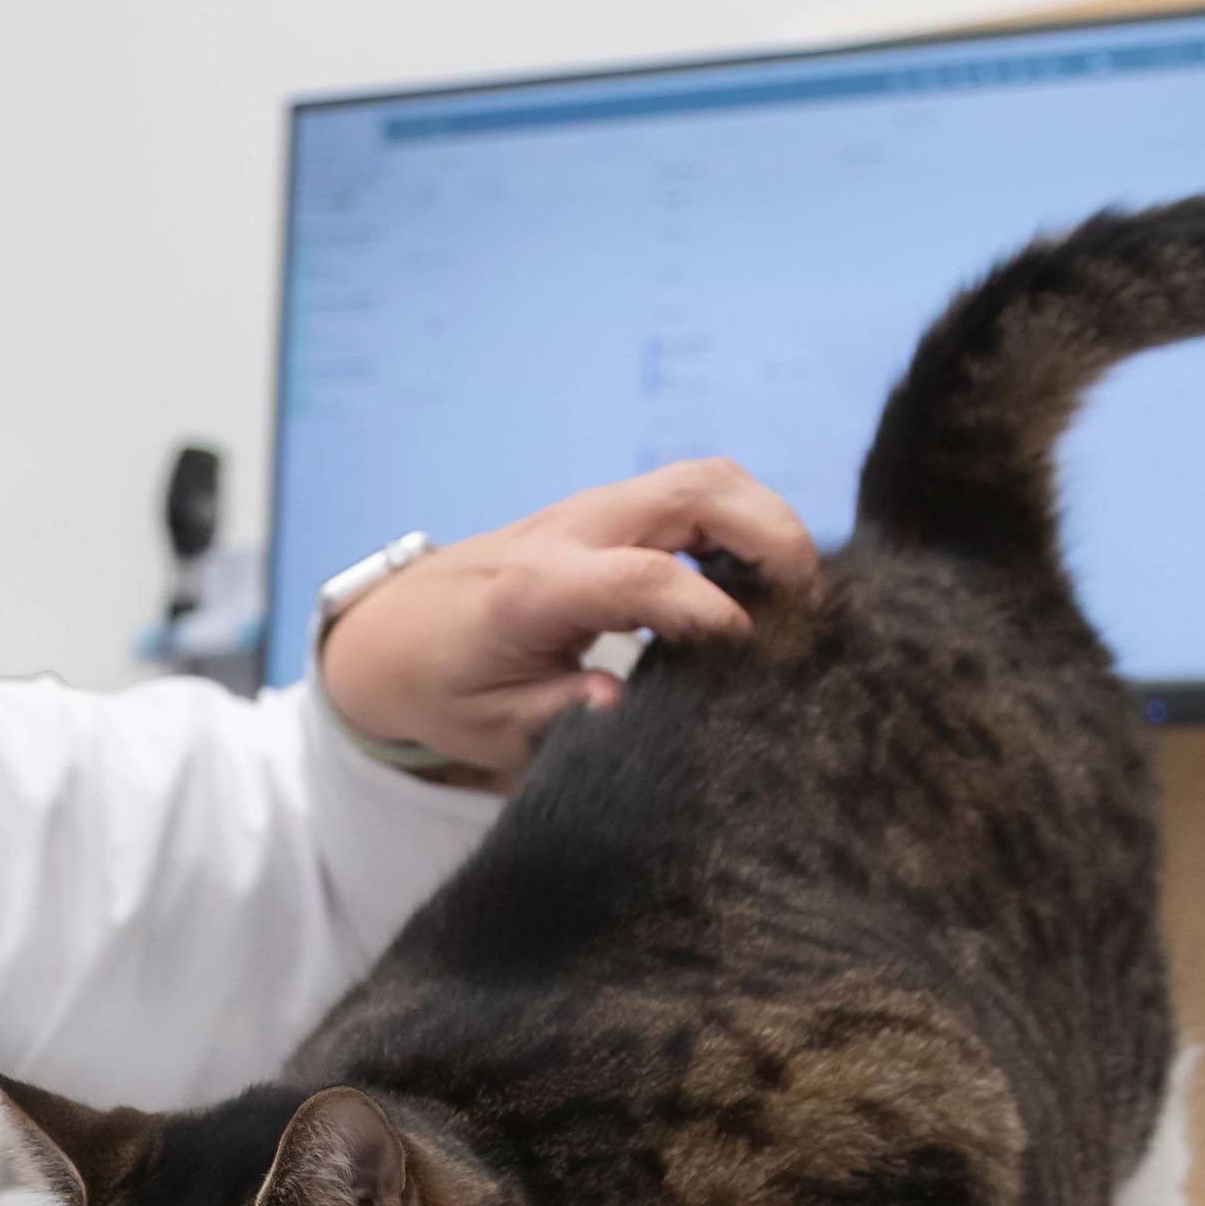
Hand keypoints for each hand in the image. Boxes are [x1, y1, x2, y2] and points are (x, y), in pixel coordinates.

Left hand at [314, 459, 818, 785]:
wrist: (392, 630)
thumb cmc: (442, 684)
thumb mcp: (485, 726)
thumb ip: (553, 714)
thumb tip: (617, 702)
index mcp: (536, 588)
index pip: (644, 576)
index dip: (711, 610)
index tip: (754, 651)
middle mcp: (571, 533)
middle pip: (694, 491)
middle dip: (771, 534)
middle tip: (812, 603)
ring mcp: (593, 513)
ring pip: (703, 479)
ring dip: (765, 521)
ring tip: (797, 592)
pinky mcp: (609, 515)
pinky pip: (691, 495)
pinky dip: (741, 524)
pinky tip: (759, 583)